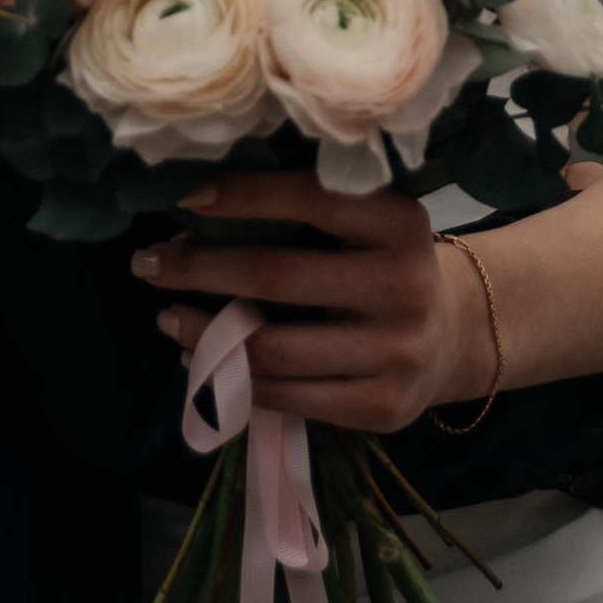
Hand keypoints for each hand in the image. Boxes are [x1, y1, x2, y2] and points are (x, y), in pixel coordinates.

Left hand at [130, 173, 488, 432]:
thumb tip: (196, 215)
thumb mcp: (367, 223)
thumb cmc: (383, 264)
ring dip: (204, 333)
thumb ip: (307, 212)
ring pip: (272, 348)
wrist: (454, 334)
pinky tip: (205, 363)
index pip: (308, 198)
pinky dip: (235, 382)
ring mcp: (395, 352)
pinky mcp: (381, 407)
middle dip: (198, 269)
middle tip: (147, 263)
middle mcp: (403, 284)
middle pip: (276, 275)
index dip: (240, 195)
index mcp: (399, 222)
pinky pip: (288, 397)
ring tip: (168, 319)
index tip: (183, 198)